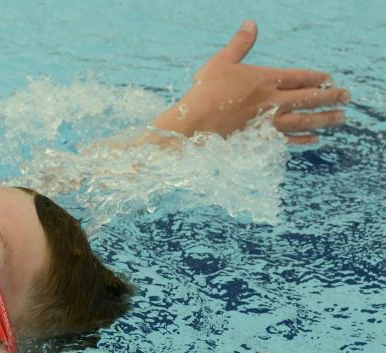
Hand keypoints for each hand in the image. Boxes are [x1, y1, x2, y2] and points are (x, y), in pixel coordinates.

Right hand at [154, 20, 348, 143]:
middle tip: (346, 97)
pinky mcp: (260, 140)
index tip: (329, 79)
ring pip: (303, 120)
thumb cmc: (206, 91)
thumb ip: (240, 44)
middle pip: (308, 98)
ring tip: (339, 118)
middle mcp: (272, 101)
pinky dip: (303, 139)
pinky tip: (314, 139)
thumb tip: (251, 24)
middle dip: (329, 97)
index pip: (299, 78)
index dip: (316, 78)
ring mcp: (268, 122)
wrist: (194, 124)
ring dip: (324, 119)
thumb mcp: (222, 62)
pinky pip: (288, 140)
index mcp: (265, 80)